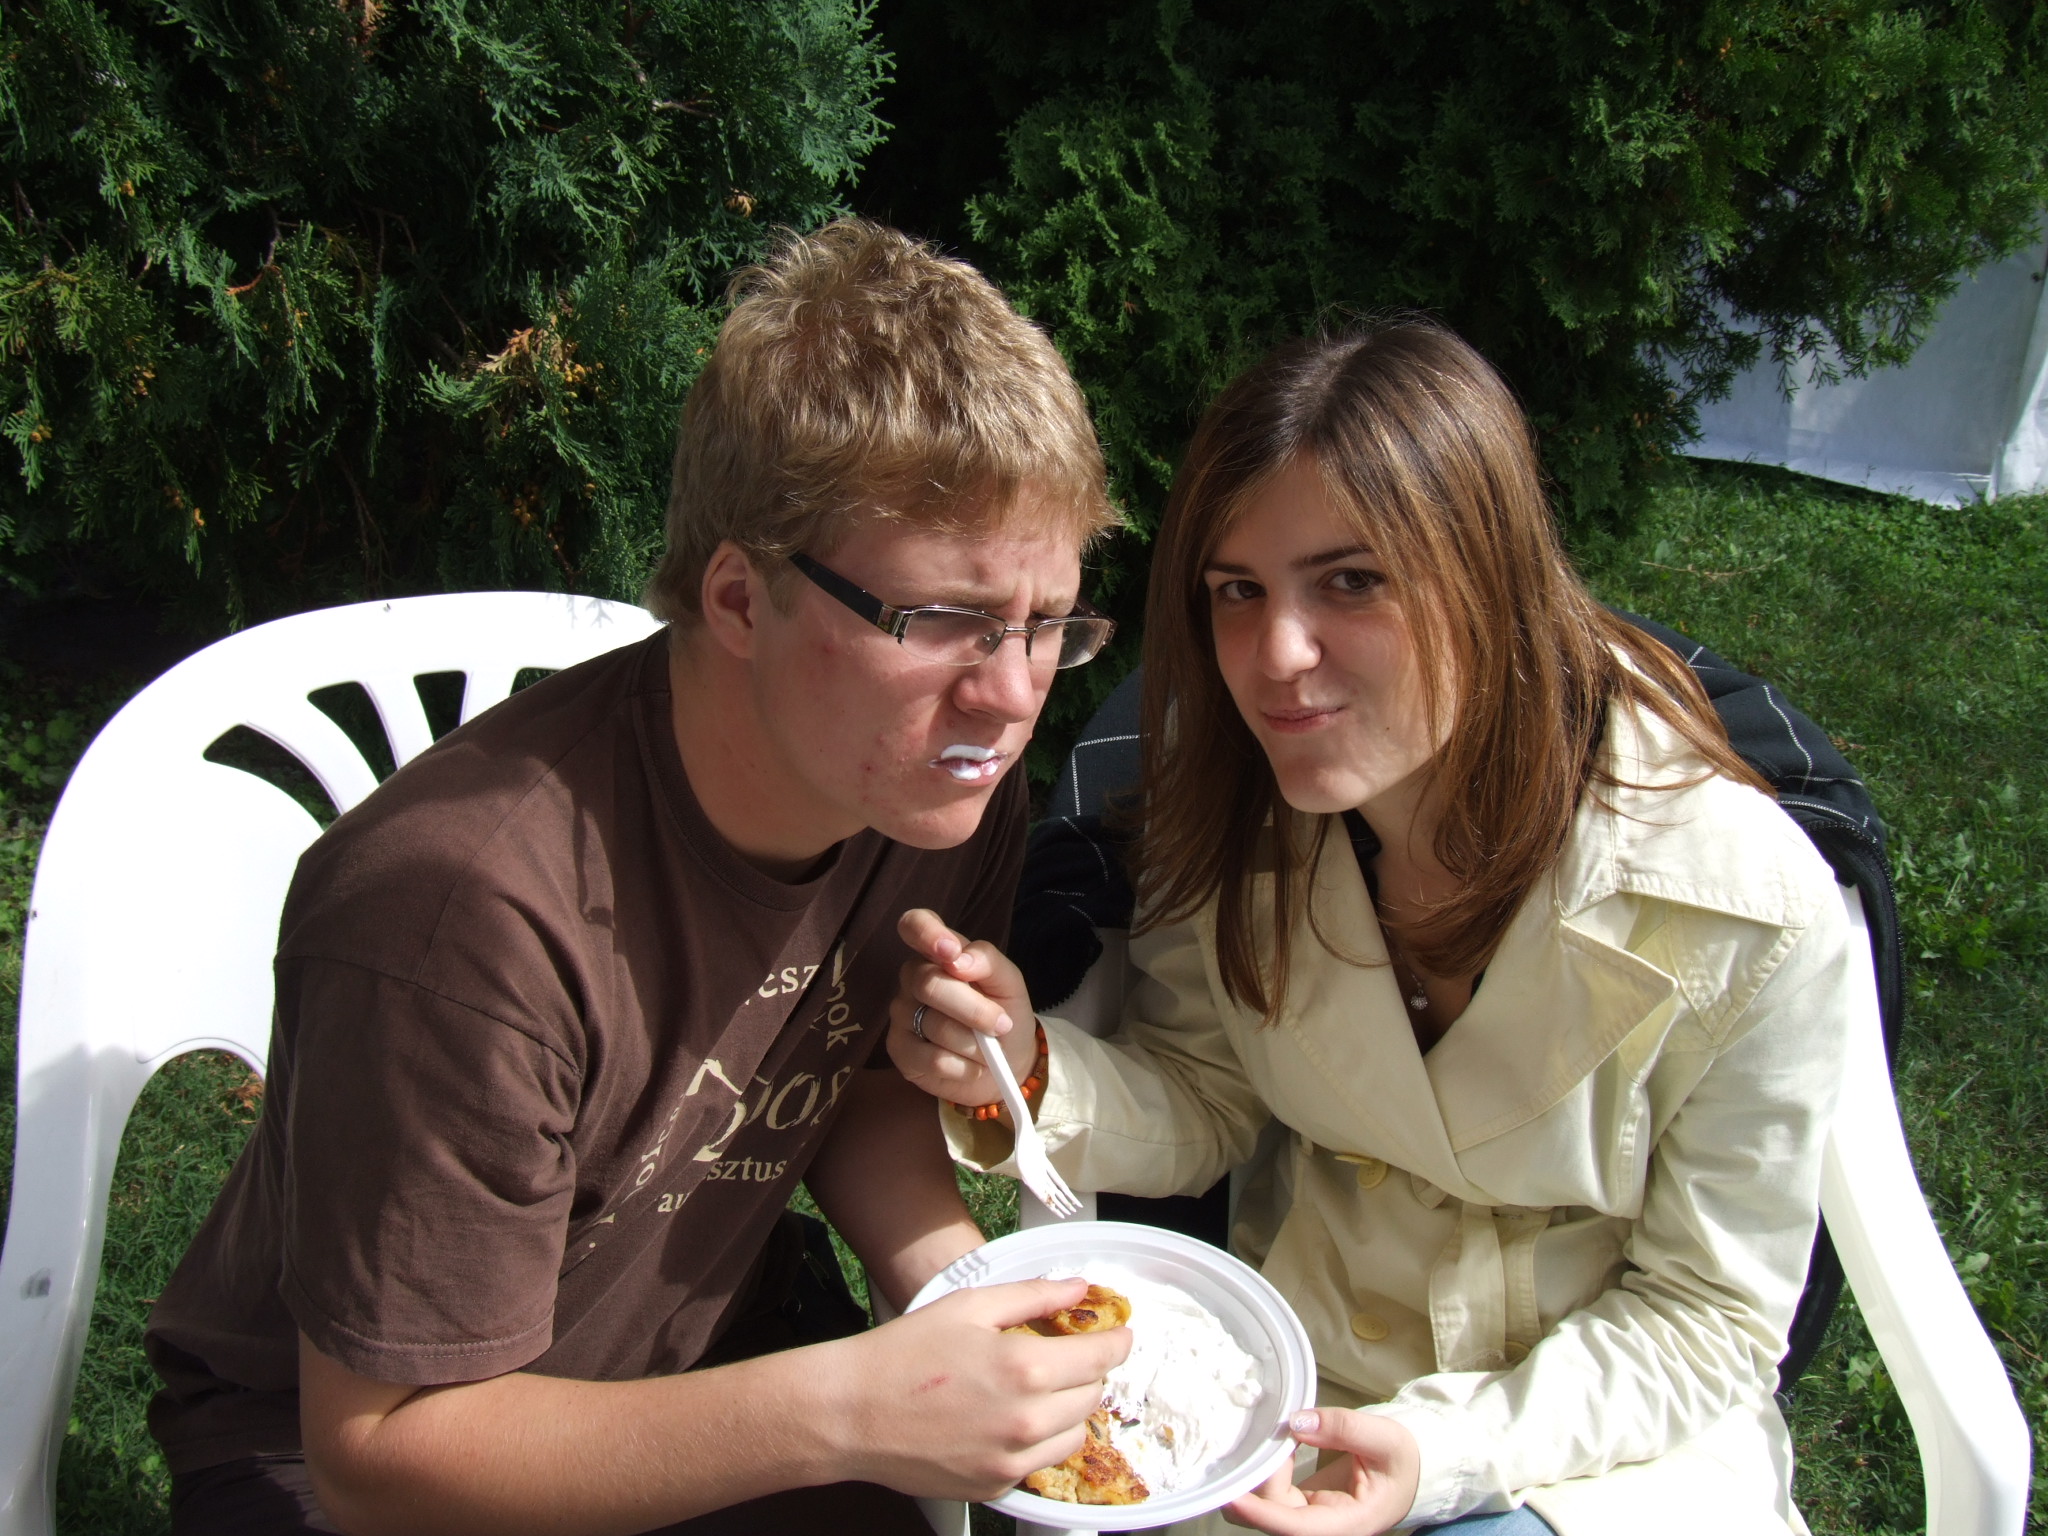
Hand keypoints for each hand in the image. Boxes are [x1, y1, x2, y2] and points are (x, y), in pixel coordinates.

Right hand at [826, 1277, 1131, 1499]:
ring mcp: (1012, 1459)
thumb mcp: (970, 1306)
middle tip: (1068, 1355)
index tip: (1120, 1334)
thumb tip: (1078, 1288)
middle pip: (1094, 1395)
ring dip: (1071, 1409)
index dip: (1119, 1341)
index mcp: (1024, 1367)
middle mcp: (1026, 1420)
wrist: (852, 1412)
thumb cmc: (904, 1354)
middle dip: (1089, 1371)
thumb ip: (1033, 1296)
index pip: (1103, 1357)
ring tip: (1040, 1388)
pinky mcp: (997, 1485)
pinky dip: (1042, 1440)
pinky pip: (1043, 1463)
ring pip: (1077, 1434)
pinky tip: (1014, 1418)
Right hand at [889, 907, 1038, 1106]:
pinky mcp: (899, 1050)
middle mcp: (913, 978)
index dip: (927, 934)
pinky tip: (971, 1067)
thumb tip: (958, 959)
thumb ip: (988, 961)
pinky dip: (963, 1067)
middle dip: (973, 1009)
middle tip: (1001, 1025)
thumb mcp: (1010, 983)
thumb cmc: (1006, 1013)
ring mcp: (902, 1014)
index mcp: (938, 952)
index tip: (950, 953)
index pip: (915, 925)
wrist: (1009, 1063)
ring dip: (974, 1044)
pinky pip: (931, 1059)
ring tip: (988, 1050)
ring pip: (934, 1025)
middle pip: (929, 983)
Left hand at [1223, 1407, 1420, 1535]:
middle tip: (1260, 1436)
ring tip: (1272, 1435)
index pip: (1295, 1528)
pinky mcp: (1296, 1503)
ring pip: (1264, 1503)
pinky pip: (1269, 1492)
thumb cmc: (1402, 1461)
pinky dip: (1263, 1467)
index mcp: (1347, 1524)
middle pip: (1271, 1514)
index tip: (1233, 1496)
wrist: (1409, 1472)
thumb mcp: (1385, 1438)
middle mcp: (1321, 1528)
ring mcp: (1306, 1517)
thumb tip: (1296, 1422)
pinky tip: (1274, 1444)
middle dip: (1255, 1479)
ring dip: (1257, 1470)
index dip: (1261, 1515)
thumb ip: (1343, 1428)